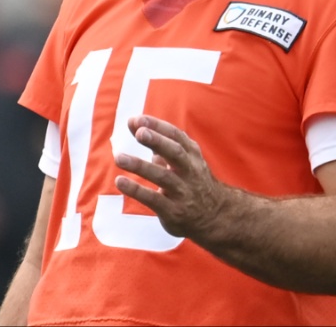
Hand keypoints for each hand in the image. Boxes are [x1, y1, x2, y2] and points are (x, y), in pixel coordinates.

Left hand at [113, 115, 226, 239]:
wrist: (216, 216)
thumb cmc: (190, 180)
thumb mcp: (181, 160)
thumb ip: (156, 143)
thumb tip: (132, 122)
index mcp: (192, 155)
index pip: (176, 136)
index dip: (157, 126)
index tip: (137, 120)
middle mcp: (190, 171)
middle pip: (175, 153)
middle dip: (157, 141)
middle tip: (140, 133)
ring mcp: (183, 192)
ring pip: (163, 176)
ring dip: (140, 166)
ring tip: (119, 158)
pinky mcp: (174, 211)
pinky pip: (154, 200)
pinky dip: (137, 190)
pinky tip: (120, 181)